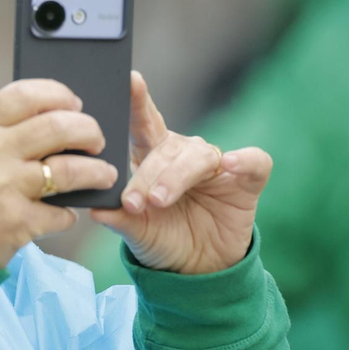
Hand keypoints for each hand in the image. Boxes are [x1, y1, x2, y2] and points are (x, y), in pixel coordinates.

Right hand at [0, 79, 118, 267]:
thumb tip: (54, 113)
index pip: (25, 94)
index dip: (58, 94)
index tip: (75, 104)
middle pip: (58, 126)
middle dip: (90, 130)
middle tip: (97, 140)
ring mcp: (5, 188)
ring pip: (71, 169)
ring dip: (97, 171)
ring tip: (104, 174)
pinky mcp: (18, 222)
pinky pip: (62, 213)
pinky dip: (69, 215)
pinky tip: (65, 215)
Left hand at [90, 72, 271, 274]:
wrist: (198, 269)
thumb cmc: (162, 239)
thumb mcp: (137, 233)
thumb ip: (120, 219)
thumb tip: (96, 209)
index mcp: (152, 157)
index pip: (142, 123)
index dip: (136, 101)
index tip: (128, 80)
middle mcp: (183, 154)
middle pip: (165, 148)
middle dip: (148, 174)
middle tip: (133, 201)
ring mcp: (216, 165)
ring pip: (198, 156)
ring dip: (176, 177)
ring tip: (158, 200)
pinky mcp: (246, 180)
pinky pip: (253, 161)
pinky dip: (243, 159)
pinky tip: (229, 164)